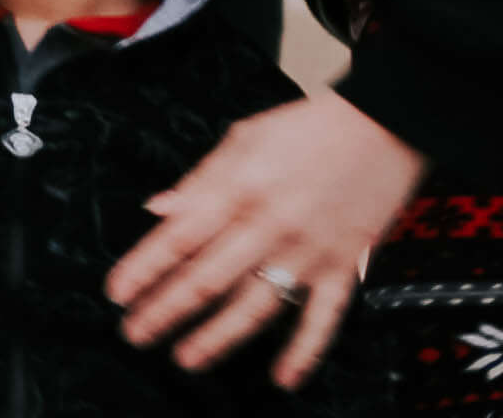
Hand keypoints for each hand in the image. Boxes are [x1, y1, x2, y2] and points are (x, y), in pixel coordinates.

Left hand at [112, 95, 421, 391]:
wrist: (383, 124)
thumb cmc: (308, 127)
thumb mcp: (244, 138)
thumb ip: (199, 179)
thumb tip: (156, 208)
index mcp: (239, 189)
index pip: (178, 238)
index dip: (144, 269)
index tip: (118, 294)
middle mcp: (269, 225)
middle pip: (208, 278)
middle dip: (167, 311)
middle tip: (136, 334)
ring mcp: (308, 251)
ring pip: (256, 306)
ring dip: (219, 337)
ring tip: (188, 359)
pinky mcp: (344, 267)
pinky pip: (323, 317)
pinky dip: (304, 351)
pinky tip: (284, 377)